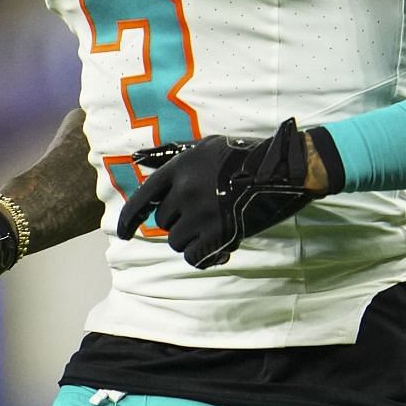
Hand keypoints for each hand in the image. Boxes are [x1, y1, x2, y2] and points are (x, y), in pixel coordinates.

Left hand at [116, 118, 316, 267]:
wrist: (283, 169)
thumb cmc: (245, 155)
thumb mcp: (206, 147)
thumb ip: (172, 157)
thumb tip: (138, 160)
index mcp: (180, 168)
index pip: (143, 198)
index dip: (129, 220)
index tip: (123, 235)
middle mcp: (186, 191)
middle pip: (164, 223)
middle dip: (180, 224)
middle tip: (205, 217)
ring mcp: (202, 214)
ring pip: (178, 241)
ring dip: (193, 240)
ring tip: (215, 228)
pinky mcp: (219, 234)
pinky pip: (195, 257)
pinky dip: (205, 256)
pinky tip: (220, 249)